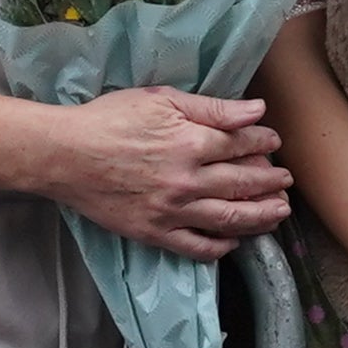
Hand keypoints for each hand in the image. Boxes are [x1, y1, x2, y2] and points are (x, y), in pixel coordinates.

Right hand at [42, 86, 289, 262]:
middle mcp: (188, 181)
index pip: (242, 145)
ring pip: (230, 219)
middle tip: (285, 181)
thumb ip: (212, 108)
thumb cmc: (108, 120)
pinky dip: (221, 247)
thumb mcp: (160, 99)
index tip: (273, 142)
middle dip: (271, 181)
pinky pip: (197, 247)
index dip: (264, 143)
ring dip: (261, 217)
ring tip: (278, 213)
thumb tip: (258, 111)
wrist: (63, 155)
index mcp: (191, 143)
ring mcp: (172, 211)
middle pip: (244, 183)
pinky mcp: (155, 233)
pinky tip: (234, 241)